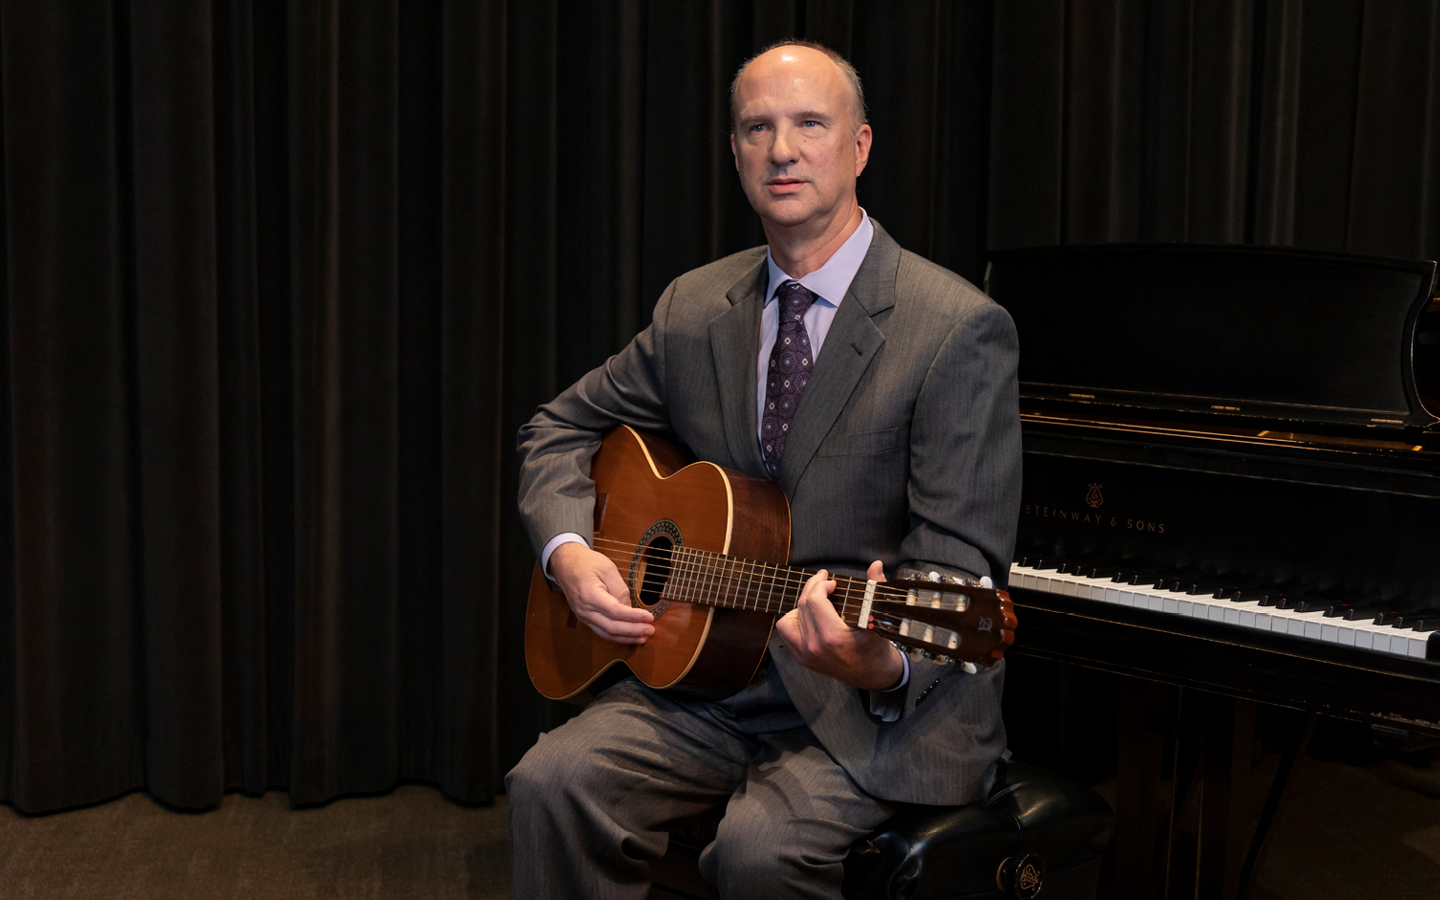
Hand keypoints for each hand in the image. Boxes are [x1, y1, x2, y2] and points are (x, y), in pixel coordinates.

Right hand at [549, 542, 654, 643]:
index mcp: (590, 595)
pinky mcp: (586, 618)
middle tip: (650, 630)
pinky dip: (617, 635)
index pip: (615, 612)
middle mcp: (584, 610)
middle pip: (611, 627)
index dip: (634, 617)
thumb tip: (629, 608)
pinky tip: (630, 635)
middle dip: (633, 631)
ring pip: (606, 634)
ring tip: (644, 637)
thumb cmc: (586, 562)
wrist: (565, 563)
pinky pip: (602, 631)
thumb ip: (620, 589)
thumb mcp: (607, 568)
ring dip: (626, 637)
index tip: (650, 617)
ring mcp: (583, 616)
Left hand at [774, 560, 903, 689]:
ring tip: (816, 599)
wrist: (873, 675)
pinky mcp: (801, 658)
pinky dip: (793, 619)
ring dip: (802, 604)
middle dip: (812, 588)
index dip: (821, 585)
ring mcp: (805, 654)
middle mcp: (814, 646)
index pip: (814, 600)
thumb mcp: (877, 618)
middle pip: (802, 606)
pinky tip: (808, 615)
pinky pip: (786, 632)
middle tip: (823, 581)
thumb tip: (876, 565)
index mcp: (832, 637)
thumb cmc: (876, 647)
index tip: (832, 582)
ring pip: (789, 617)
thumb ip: (874, 587)